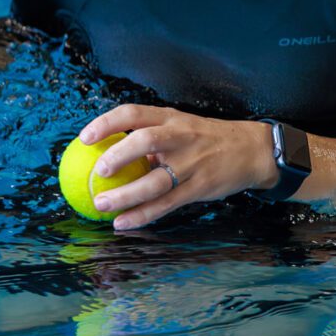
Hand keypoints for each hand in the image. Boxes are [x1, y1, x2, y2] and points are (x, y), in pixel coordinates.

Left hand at [79, 105, 277, 229]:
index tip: (84, 138)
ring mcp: (191, 164)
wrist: (251, 151)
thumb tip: (108, 153)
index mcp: (170, 117)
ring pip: (154, 181)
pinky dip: (142, 215)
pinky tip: (123, 223)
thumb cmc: (205, 139)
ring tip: (101, 205)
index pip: (133, 113)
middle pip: (144, 141)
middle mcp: (180, 137)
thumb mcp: (180, 127)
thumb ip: (151, 138)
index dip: (106, 123)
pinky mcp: (199, 188)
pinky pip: (166, 204)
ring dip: (125, 196)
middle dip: (117, 156)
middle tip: (97, 173)